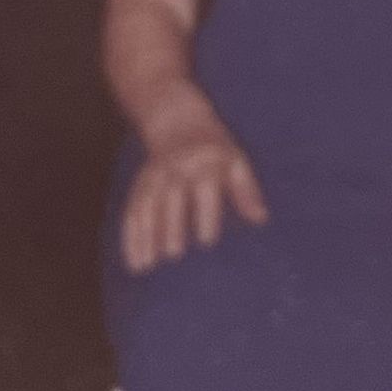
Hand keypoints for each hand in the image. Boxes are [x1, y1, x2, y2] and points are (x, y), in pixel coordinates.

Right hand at [120, 97, 268, 272]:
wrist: (178, 123)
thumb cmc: (215, 151)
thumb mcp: (236, 161)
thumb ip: (247, 190)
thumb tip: (260, 219)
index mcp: (203, 162)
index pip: (203, 187)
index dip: (205, 213)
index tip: (207, 242)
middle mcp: (175, 168)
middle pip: (171, 197)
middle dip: (171, 226)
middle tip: (173, 256)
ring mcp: (153, 177)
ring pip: (146, 206)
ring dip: (144, 236)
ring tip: (146, 267)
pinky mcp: (139, 186)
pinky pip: (131, 211)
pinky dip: (130, 237)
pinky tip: (134, 262)